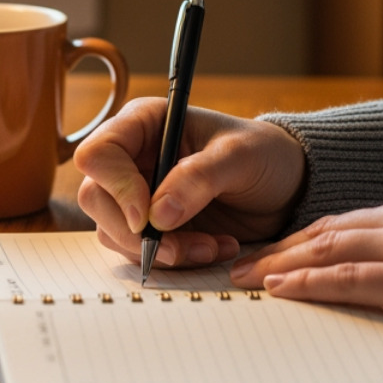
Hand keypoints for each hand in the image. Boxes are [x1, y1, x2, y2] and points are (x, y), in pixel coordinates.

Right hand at [74, 98, 305, 267]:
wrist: (287, 186)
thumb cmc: (264, 154)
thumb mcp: (240, 156)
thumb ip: (199, 178)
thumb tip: (157, 214)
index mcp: (145, 124)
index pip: (98, 154)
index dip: (115, 187)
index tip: (146, 216)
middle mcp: (133, 158)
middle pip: (96, 198)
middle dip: (134, 232)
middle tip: (179, 248)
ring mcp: (138, 194)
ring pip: (114, 231)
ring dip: (161, 250)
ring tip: (212, 246)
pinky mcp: (152, 225)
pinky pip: (140, 251)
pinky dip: (175, 258)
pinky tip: (213, 248)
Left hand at [228, 181, 382, 335]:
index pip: (353, 218)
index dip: (309, 235)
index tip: (279, 246)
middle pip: (329, 229)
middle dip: (280, 247)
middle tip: (241, 261)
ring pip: (328, 249)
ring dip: (279, 265)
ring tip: (242, 277)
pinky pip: (350, 280)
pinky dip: (309, 283)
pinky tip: (280, 289)